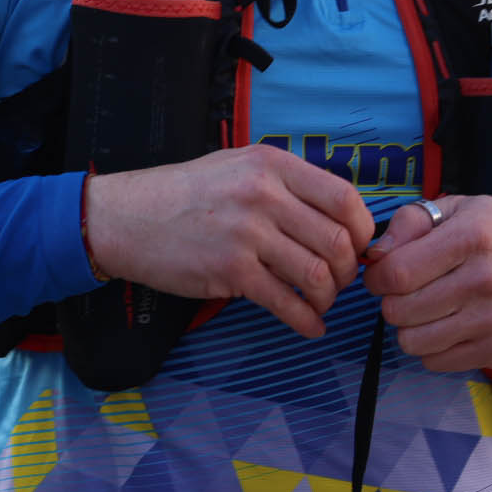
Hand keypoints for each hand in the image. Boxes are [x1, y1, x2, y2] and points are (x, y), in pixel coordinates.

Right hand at [84, 146, 375, 340]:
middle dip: (348, 270)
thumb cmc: (185, 193)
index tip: (359, 247)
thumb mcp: (238, 165)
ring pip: (317, 275)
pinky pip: (285, 303)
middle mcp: (264, 195)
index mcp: (272, 165)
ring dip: (328, 298)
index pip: (344, 197)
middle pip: (338, 241)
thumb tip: (338, 216)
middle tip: (339, 281)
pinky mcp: (230, 271)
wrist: (127, 217)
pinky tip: (310, 326)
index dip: (363, 229)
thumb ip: (286, 184)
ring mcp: (247, 234)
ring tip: (320, 302)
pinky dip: (306, 321)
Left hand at [364, 195, 491, 372]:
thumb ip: (413, 221)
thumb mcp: (464, 208)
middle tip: (405, 293)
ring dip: (408, 329)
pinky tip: (444, 328)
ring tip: (424, 311)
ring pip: (413, 341)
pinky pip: (436, 362)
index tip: (382, 275)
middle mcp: (484, 279)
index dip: (377, 277)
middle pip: (400, 310)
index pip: (397, 272)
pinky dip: (430, 349)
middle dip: (391, 302)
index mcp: (472, 236)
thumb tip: (375, 255)